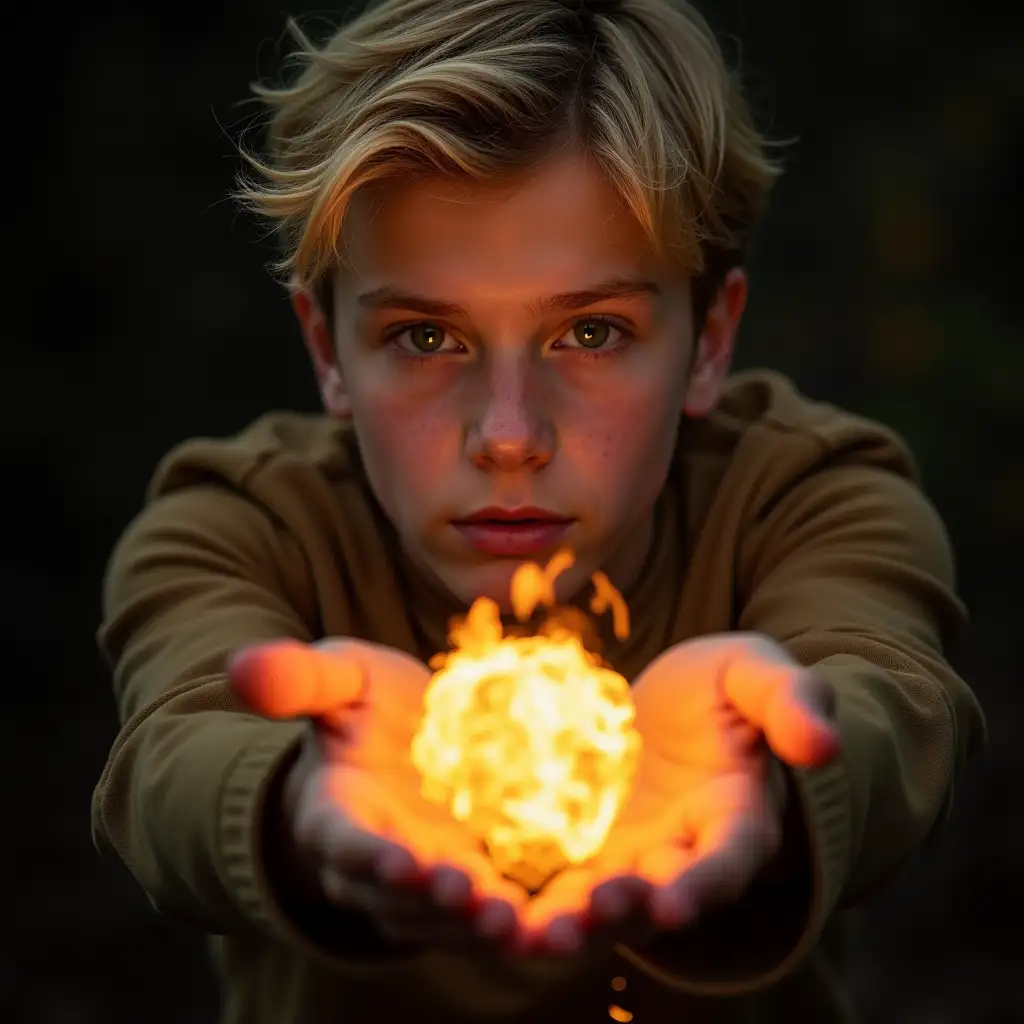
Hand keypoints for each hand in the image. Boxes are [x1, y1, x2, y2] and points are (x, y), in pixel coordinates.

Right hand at [229, 638, 526, 947]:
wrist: (405, 744)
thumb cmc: (364, 710)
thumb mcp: (340, 681)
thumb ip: (301, 679)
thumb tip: (241, 665)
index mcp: (336, 814)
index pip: (341, 840)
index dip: (364, 853)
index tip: (395, 859)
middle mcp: (379, 864)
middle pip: (397, 898)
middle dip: (431, 901)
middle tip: (471, 898)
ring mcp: (428, 883)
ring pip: (445, 920)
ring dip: (476, 926)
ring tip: (515, 923)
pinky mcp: (476, 886)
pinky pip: (494, 915)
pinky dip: (523, 926)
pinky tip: (560, 927)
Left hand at [520, 633, 838, 949]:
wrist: (669, 702)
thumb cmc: (723, 688)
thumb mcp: (755, 674)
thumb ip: (789, 701)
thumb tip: (823, 744)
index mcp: (735, 820)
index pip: (726, 862)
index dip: (702, 885)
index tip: (673, 902)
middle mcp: (682, 856)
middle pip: (656, 901)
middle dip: (621, 915)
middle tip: (579, 920)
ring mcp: (629, 860)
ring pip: (600, 907)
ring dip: (568, 925)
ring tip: (530, 935)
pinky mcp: (581, 851)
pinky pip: (553, 883)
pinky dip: (525, 902)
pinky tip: (488, 907)